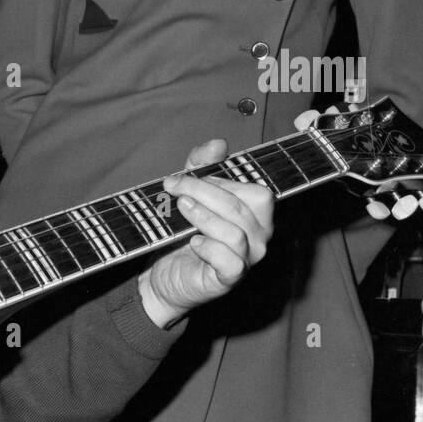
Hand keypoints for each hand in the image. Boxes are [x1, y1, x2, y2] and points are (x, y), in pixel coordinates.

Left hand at [139, 139, 274, 328]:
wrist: (162, 274)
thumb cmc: (181, 234)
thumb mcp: (188, 194)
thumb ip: (201, 167)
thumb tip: (218, 143)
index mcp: (256, 214)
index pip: (255, 190)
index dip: (222, 180)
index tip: (187, 175)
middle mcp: (260, 236)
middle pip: (244, 207)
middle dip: (205, 192)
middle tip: (174, 188)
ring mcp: (248, 259)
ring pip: (236, 232)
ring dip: (203, 216)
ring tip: (180, 209)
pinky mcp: (231, 278)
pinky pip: (231, 261)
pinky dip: (210, 248)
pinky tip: (193, 242)